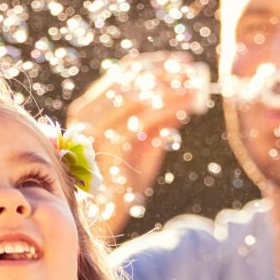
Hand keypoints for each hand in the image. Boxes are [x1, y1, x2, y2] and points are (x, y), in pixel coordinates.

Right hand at [66, 52, 209, 237]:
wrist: (104, 218)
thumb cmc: (122, 184)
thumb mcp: (144, 146)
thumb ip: (159, 121)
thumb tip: (185, 97)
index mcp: (89, 110)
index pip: (122, 73)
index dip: (155, 63)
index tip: (183, 61)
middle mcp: (85, 114)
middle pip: (128, 78)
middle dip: (164, 70)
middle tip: (193, 70)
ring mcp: (92, 128)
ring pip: (135, 93)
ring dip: (169, 86)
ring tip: (195, 85)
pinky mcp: (106, 145)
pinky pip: (141, 117)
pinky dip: (167, 106)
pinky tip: (188, 104)